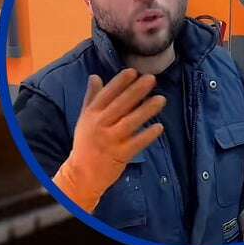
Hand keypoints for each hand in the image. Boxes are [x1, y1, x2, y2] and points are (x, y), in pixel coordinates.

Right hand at [53, 69, 165, 211]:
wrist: (82, 173)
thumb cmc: (86, 143)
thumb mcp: (85, 119)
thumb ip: (92, 98)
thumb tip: (95, 76)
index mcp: (91, 115)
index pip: (106, 95)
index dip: (119, 83)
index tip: (133, 71)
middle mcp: (100, 125)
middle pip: (120, 105)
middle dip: (136, 91)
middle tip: (151, 79)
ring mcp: (110, 140)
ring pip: (130, 122)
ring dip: (146, 110)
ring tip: (161, 99)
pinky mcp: (120, 154)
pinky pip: (137, 143)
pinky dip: (148, 135)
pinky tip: (160, 127)